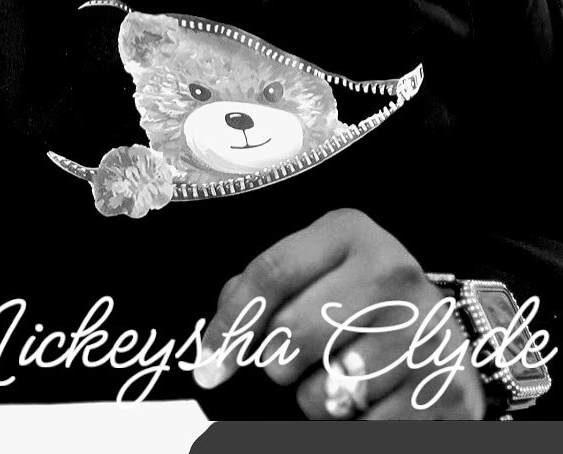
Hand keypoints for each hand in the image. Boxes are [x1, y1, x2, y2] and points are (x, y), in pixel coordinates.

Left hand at [194, 208, 486, 419]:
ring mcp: (426, 327)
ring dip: (317, 396)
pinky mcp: (448, 384)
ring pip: (330, 386)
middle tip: (285, 364)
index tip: (209, 365)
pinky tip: (368, 398)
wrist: (439, 325)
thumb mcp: (313, 268)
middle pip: (295, 330)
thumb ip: (261, 290)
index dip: (232, 323)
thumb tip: (218, 345)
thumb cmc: (356, 296)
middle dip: (276, 361)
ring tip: (333, 377)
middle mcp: (392, 271)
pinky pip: (372, 424)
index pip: (273, 273)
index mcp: (349, 232)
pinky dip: (356, 422)